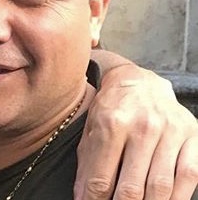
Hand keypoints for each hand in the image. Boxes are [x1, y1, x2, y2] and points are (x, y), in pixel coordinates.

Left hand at [74, 64, 197, 198]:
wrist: (139, 81)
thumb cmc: (111, 109)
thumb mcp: (91, 131)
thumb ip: (87, 166)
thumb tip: (83, 199)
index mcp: (112, 123)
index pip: (102, 178)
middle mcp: (143, 126)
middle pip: (132, 186)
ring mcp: (170, 131)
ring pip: (160, 185)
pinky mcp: (191, 135)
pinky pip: (188, 176)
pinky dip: (176, 197)